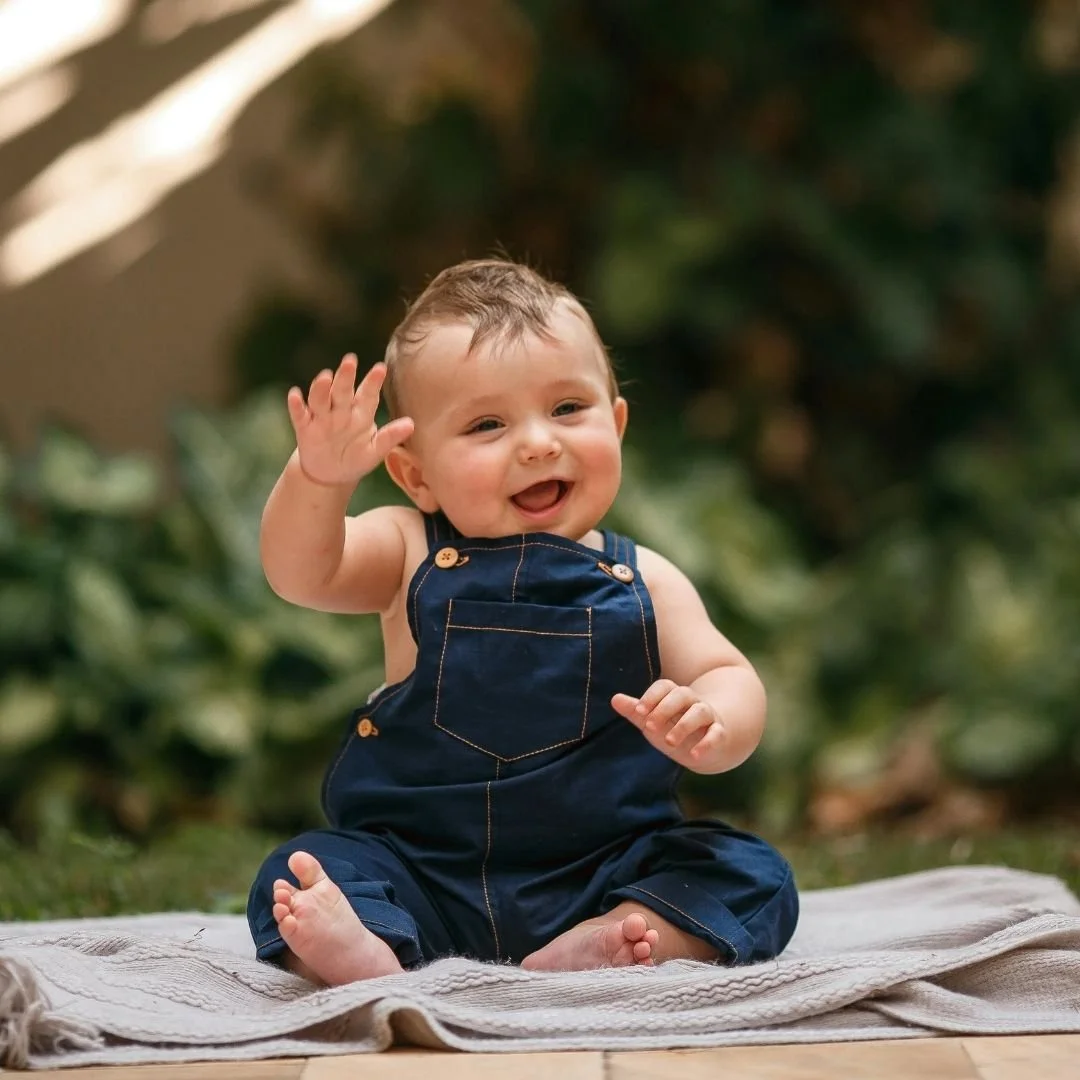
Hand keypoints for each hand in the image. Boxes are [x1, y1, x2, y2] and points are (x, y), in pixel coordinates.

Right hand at [287, 356, 413, 487]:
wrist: (331, 475)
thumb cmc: (356, 458)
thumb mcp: (375, 451)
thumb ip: (390, 437)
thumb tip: (411, 424)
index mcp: (361, 412)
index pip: (368, 394)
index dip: (373, 382)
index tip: (381, 368)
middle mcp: (341, 410)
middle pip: (343, 391)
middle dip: (346, 376)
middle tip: (350, 360)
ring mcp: (322, 417)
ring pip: (321, 399)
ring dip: (322, 388)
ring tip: (325, 376)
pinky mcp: (305, 428)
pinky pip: (300, 415)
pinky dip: (296, 405)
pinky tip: (295, 394)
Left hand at [611, 679, 725, 768]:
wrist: (703, 744)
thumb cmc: (672, 727)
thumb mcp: (652, 720)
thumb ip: (635, 711)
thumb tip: (614, 699)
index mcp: (673, 695)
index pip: (664, 686)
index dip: (651, 696)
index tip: (638, 711)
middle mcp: (692, 701)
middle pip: (682, 694)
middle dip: (665, 709)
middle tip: (650, 727)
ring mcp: (707, 716)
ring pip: (699, 712)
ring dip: (684, 725)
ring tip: (669, 742)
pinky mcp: (719, 733)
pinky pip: (717, 733)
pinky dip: (707, 743)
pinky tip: (694, 755)